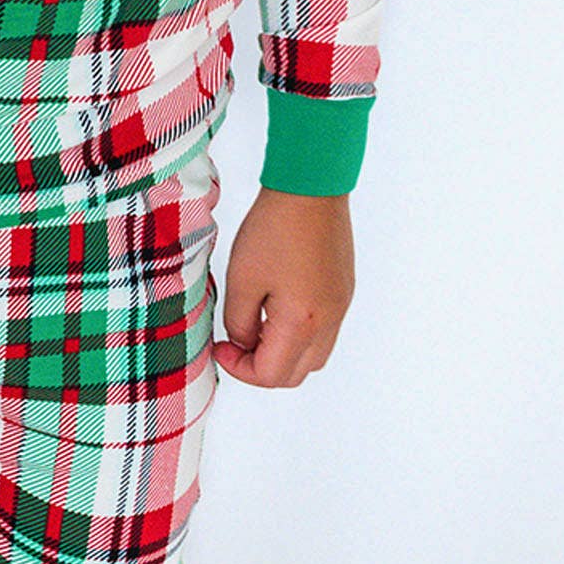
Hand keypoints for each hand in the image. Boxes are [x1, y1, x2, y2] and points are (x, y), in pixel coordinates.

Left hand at [214, 187, 355, 388]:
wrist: (310, 188)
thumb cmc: (274, 228)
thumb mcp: (242, 279)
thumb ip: (239, 321)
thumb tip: (243, 343)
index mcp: (303, 323)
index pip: (271, 375)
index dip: (239, 368)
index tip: (220, 346)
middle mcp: (329, 321)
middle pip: (296, 374)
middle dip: (261, 368)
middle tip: (234, 344)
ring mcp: (341, 306)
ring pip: (313, 356)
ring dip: (283, 354)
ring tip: (255, 327)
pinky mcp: (343, 290)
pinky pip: (324, 331)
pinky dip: (299, 335)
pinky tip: (276, 309)